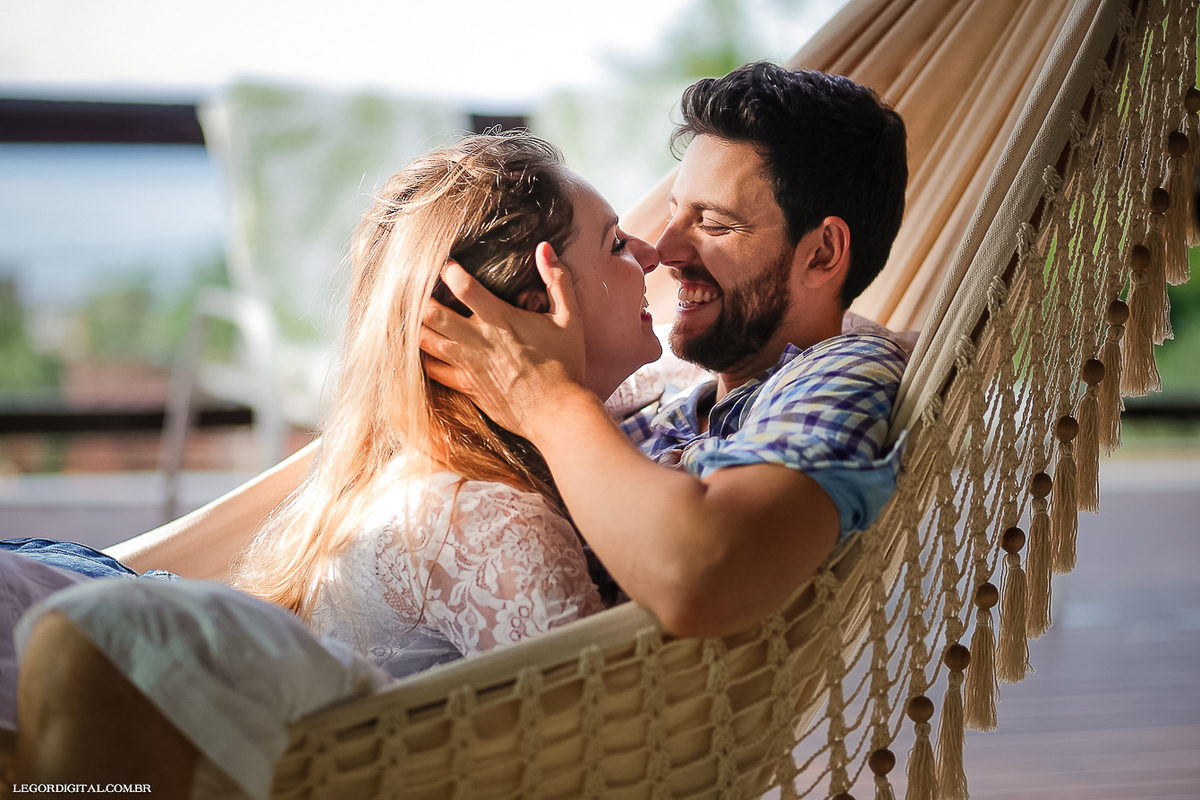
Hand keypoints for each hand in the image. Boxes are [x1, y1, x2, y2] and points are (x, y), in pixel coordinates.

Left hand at [420, 243, 586, 435]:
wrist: (557, 413)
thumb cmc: (565, 365)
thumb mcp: (569, 318)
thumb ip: (557, 280)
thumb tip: (544, 247)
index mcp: (500, 319)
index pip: (464, 286)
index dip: (449, 269)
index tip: (445, 262)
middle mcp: (477, 340)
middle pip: (432, 313)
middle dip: (418, 297)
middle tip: (411, 285)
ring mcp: (467, 365)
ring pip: (425, 341)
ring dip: (412, 325)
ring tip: (404, 312)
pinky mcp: (465, 386)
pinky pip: (432, 370)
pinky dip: (421, 357)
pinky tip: (417, 348)